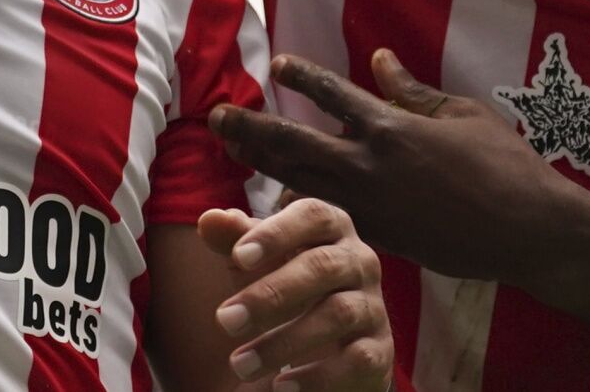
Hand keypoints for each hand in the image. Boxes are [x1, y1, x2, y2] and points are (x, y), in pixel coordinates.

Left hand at [199, 199, 391, 388]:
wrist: (335, 341)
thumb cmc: (288, 284)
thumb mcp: (258, 261)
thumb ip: (234, 239)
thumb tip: (209, 220)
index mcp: (332, 228)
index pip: (311, 216)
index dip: (276, 233)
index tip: (237, 257)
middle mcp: (359, 261)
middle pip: (322, 267)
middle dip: (270, 295)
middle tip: (224, 321)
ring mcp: (373, 306)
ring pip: (337, 314)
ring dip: (284, 341)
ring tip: (240, 363)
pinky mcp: (379, 350)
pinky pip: (357, 359)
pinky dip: (318, 375)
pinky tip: (281, 386)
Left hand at [211, 50, 589, 330]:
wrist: (528, 233)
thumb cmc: (505, 165)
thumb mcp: (463, 114)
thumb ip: (413, 91)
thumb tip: (380, 57)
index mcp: (393, 129)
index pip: (335, 95)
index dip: (302, 77)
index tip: (275, 64)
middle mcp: (371, 167)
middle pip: (296, 144)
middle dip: (252, 129)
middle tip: (217, 116)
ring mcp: (372, 206)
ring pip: (302, 182)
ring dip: (263, 164)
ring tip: (231, 147)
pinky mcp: (380, 237)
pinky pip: (328, 214)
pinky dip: (298, 203)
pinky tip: (275, 194)